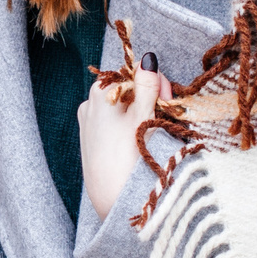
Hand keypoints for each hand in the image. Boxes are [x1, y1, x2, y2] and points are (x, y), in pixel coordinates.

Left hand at [79, 59, 170, 217]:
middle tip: (165, 115)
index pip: (131, 73)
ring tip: (154, 131)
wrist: (112, 199)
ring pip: (120, 108)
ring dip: (140, 113)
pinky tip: (138, 142)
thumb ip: (147, 85)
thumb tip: (147, 58)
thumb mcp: (143, 115)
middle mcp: (89, 105)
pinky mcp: (91, 142)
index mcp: (99, 93)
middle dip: (148, 98)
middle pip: (125, 90)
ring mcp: (88, 124)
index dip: (154, 82)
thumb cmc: (129, 155)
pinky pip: (113, 125)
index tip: (168, 99)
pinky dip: (128, 127)